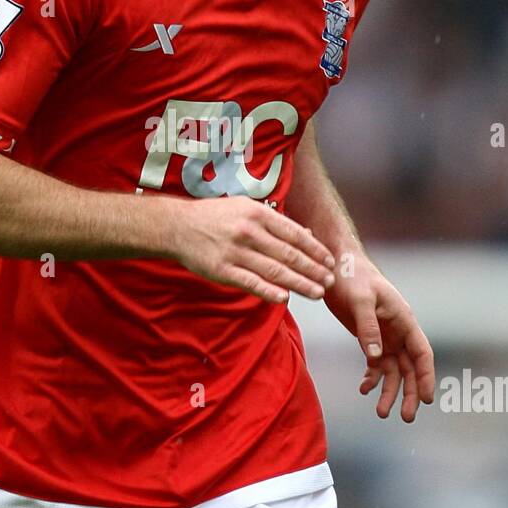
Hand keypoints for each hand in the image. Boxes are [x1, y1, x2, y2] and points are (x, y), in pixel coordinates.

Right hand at [170, 197, 336, 303]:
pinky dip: (269, 291)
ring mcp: (235, 252)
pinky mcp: (222, 270)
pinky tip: (285, 298)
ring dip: (300, 283)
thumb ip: (275, 222)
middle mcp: (249, 232)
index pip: (294, 234)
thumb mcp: (246, 209)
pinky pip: (251, 283)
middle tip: (330, 281)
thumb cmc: (215, 217)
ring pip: (274, 271)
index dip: (315, 250)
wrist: (177, 226)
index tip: (329, 261)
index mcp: (257, 214)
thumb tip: (306, 236)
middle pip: (289, 255)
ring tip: (317, 292)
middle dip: (314, 270)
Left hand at [324, 253, 434, 422]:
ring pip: (394, 370)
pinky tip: (364, 388)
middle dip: (410, 392)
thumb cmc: (352, 277)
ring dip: (390, 390)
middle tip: (405, 417)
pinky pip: (376, 364)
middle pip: (411, 368)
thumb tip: (376, 356)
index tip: (426, 400)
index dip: (426, 377)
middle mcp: (398, 330)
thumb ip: (368, 327)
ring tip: (381, 412)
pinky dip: (372, 377)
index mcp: (404, 320)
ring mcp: (385, 335)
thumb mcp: (359, 300)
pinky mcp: (369, 337)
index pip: (422, 353)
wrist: (335, 265)